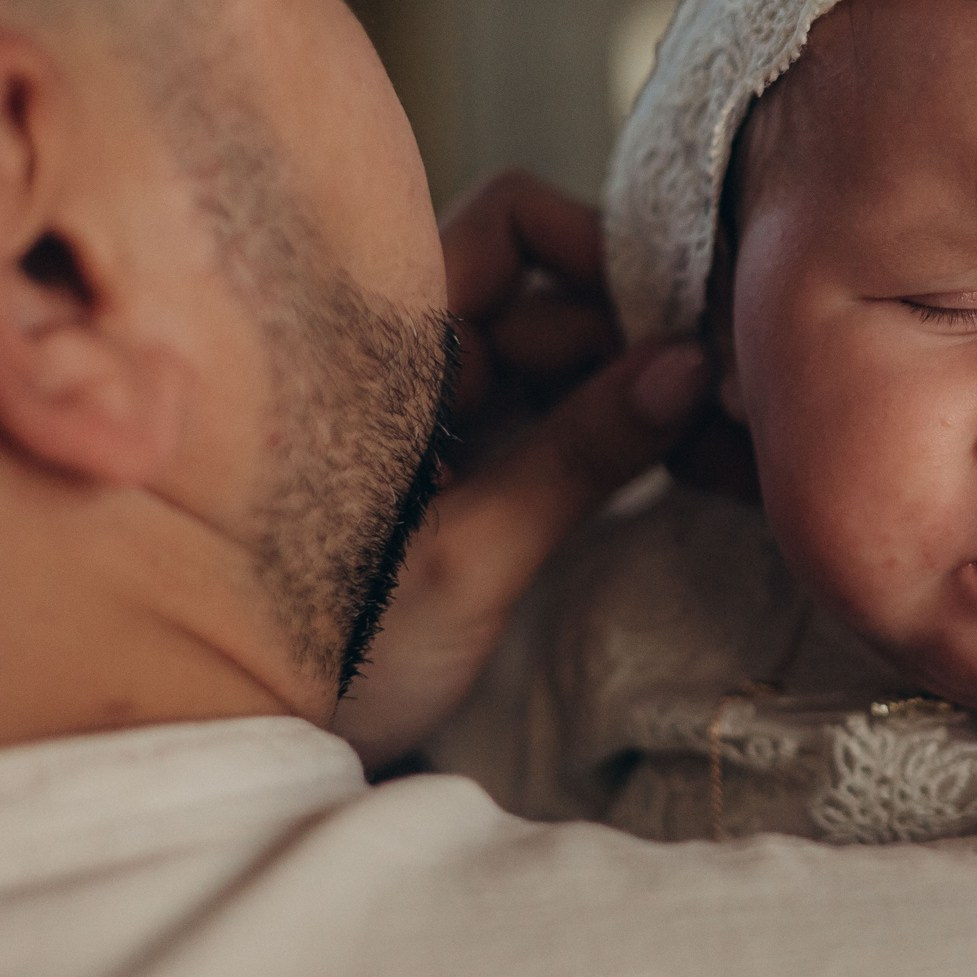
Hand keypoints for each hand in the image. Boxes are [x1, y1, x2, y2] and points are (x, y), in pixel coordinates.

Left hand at [333, 173, 710, 766]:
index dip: (601, 250)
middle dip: (631, 334)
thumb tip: (685, 365)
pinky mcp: (466, 466)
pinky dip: (605, 430)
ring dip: (626, 388)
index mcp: (385, 345)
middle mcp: (409, 358)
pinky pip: (551, 414)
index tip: (676, 322)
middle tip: (714, 400)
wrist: (262, 751)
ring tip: (693, 443)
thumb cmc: (331, 664)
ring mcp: (439, 411)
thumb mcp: (467, 562)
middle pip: (552, 289)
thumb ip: (578, 455)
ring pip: (560, 354)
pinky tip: (653, 466)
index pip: (515, 225)